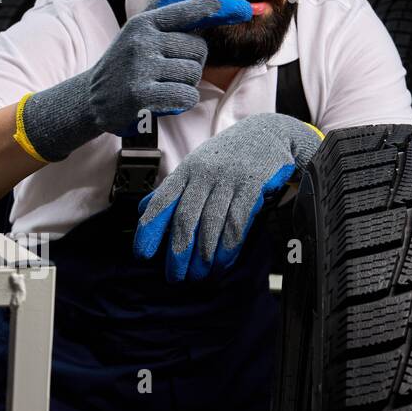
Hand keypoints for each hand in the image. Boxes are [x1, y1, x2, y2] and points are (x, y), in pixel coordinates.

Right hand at [20, 0, 251, 160]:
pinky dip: (181, 101)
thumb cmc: (128, 58)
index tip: (246, 9)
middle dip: (190, 62)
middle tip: (164, 68)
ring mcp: (141, 67)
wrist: (92, 97)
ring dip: (184, 83)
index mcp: (146, 21)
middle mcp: (143, 40)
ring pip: (194, 73)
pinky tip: (162, 98)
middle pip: (199, 49)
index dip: (219, 9)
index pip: (190, 11)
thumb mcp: (144, 27)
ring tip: (160, 82)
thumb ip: (170, 3)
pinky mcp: (141, 94)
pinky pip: (186, 95)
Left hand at [134, 112, 324, 281]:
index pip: (162, 201)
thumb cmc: (228, 155)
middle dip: (179, 253)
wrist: (268, 133)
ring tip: (200, 276)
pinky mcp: (253, 185)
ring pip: (212, 224)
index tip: (143, 255)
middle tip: (176, 277)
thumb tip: (143, 211)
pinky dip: (229, 247)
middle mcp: (205, 174)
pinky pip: (238, 222)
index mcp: (186, 170)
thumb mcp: (196, 164)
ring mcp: (230, 178)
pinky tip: (223, 263)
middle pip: (186, 219)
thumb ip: (172, 188)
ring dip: (204, 256)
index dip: (150, 230)